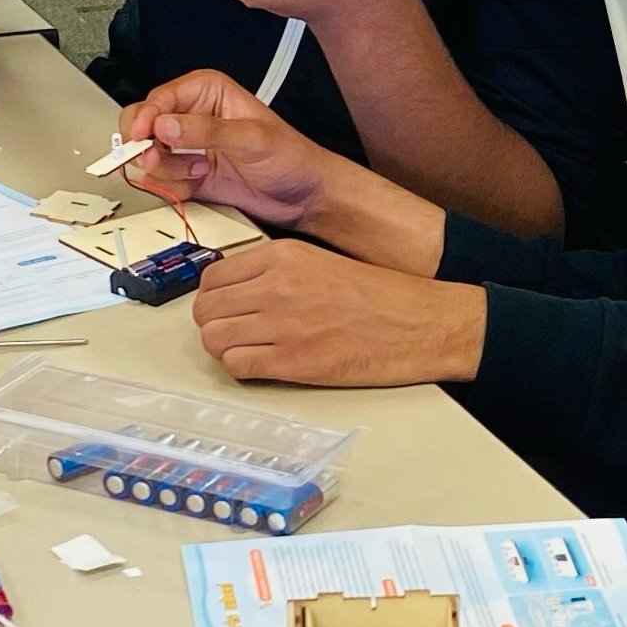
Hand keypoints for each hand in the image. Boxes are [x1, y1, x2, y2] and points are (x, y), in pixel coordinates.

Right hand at [122, 73, 341, 233]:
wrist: (305, 196)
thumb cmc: (291, 157)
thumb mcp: (252, 138)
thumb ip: (207, 131)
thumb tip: (166, 125)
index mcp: (207, 92)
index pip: (160, 99)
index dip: (145, 117)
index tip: (141, 136)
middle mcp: (193, 117)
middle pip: (143, 125)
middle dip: (148, 145)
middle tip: (157, 157)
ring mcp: (188, 147)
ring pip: (149, 156)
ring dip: (168, 169)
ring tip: (200, 169)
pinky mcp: (188, 175)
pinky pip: (162, 182)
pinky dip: (175, 187)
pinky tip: (202, 182)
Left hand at [192, 243, 485, 387]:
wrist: (420, 324)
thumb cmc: (382, 296)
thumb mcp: (322, 262)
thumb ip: (278, 270)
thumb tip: (242, 289)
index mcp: (282, 256)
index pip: (213, 277)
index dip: (214, 297)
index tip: (226, 306)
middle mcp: (275, 287)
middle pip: (206, 309)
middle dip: (214, 323)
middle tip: (233, 331)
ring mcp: (281, 325)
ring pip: (214, 339)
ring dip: (224, 348)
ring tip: (246, 350)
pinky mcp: (292, 362)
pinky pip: (237, 366)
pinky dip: (241, 369)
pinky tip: (261, 366)